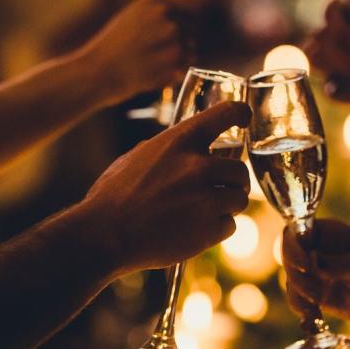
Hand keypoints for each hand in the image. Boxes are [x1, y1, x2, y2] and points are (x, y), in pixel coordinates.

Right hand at [76, 101, 250, 273]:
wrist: (104, 235)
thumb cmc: (113, 196)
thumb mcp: (136, 157)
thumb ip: (165, 150)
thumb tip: (179, 149)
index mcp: (180, 142)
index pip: (225, 113)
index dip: (240, 113)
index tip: (244, 118)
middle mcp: (199, 166)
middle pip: (240, 169)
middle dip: (232, 181)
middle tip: (220, 189)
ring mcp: (207, 198)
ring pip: (240, 198)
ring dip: (227, 205)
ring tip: (204, 211)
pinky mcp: (210, 229)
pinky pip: (230, 225)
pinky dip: (217, 229)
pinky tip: (196, 230)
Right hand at [77, 0, 195, 104]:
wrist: (96, 72)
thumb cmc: (112, 46)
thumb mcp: (133, 15)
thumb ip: (160, 12)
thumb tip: (196, 8)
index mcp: (156, 1)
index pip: (195, 6)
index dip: (190, 19)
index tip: (179, 30)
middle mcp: (167, 17)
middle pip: (195, 29)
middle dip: (183, 40)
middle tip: (156, 51)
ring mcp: (172, 40)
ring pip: (192, 48)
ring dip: (180, 57)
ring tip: (153, 61)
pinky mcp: (174, 63)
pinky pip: (186, 66)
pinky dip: (175, 71)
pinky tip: (153, 71)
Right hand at [282, 219, 349, 321]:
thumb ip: (339, 264)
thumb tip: (313, 261)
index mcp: (326, 232)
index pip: (297, 232)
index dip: (294, 248)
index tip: (306, 266)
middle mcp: (314, 249)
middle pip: (288, 258)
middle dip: (298, 278)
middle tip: (316, 294)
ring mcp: (312, 271)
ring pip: (291, 280)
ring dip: (299, 296)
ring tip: (318, 308)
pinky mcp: (312, 291)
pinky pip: (297, 299)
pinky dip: (302, 310)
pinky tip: (314, 319)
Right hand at [305, 0, 349, 104]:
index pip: (332, 11)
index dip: (341, 28)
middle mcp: (335, 32)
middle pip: (319, 38)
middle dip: (342, 57)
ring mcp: (330, 57)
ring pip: (317, 59)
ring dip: (341, 70)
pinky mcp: (333, 81)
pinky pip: (330, 89)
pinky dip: (346, 92)